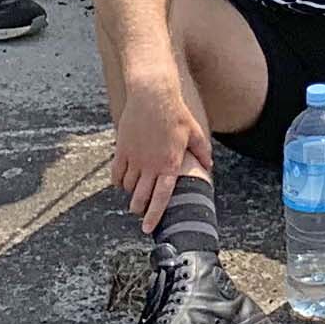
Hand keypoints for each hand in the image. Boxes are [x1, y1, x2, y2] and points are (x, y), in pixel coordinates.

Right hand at [109, 68, 212, 230]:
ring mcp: (134, 157)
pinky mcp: (122, 148)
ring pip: (128, 186)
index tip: (147, 229)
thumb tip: (209, 166)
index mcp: (169, 165)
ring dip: (131, 193)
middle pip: (140, 197)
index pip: (161, 198)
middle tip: (140, 211)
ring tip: (134, 194)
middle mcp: (150, 165)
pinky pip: (116, 173)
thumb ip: (202, 151)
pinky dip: (118, 181)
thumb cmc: (175, 112)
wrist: (152, 94)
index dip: (154, 216)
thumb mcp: (194, 132)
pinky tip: (121, 183)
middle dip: (139, 209)